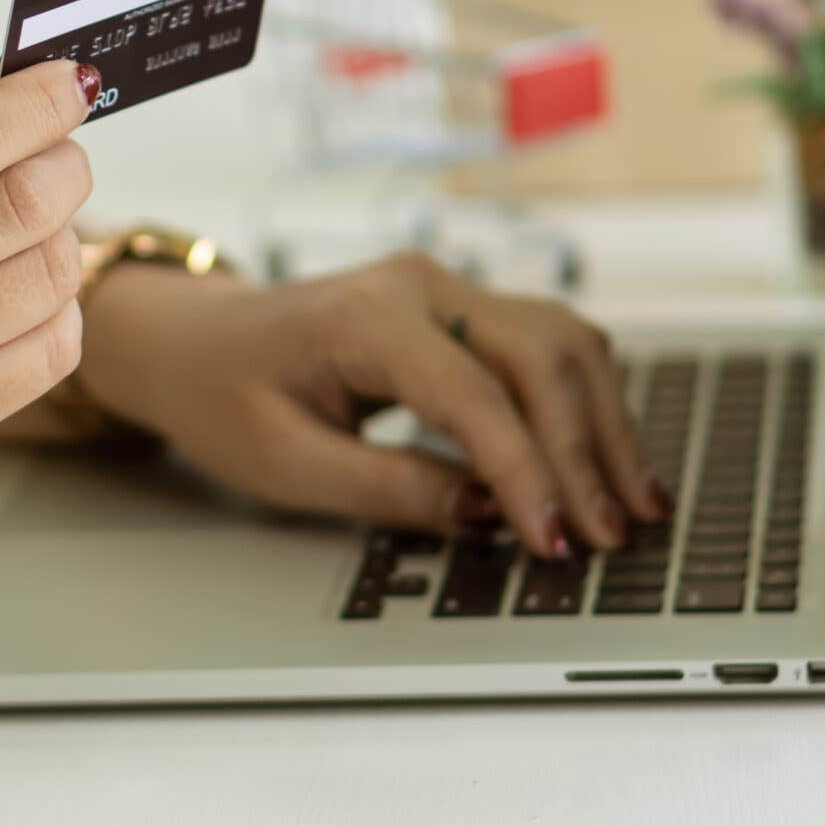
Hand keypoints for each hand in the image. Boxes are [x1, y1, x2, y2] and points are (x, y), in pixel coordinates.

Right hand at [0, 60, 101, 507]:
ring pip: (46, 281)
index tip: (69, 85)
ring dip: (61, 234)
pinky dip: (55, 308)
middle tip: (58, 154)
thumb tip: (20, 97)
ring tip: (29, 225)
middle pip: (18, 210)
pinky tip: (18, 291)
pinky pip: (46, 355)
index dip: (34, 106)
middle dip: (63, 165)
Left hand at [74, 252, 669, 555]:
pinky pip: (547, 347)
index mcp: (367, 315)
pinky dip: (584, 403)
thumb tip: (487, 514)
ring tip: (632, 506)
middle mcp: (421, 286)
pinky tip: (606, 462)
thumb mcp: (285, 464)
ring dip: (602, 423)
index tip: (555, 539)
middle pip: (540, 355)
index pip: (475, 394)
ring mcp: (448, 290)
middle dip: (584, 450)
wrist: (192, 340)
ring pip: (561, 343)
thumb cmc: (223, 395)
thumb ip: (388, 488)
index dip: (525, 472)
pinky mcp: (464, 310)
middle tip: (609, 535)